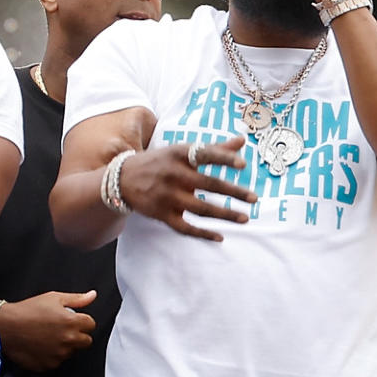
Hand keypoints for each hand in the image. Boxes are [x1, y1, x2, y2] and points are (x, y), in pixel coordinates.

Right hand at [0, 290, 98, 371]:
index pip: (91, 325)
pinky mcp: (49, 365)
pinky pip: (58, 361)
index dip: (82, 321)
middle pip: (86, 341)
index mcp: (72, 322)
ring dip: (65, 346)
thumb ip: (77, 299)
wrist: (4, 327)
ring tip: (48, 336)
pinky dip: (53, 356)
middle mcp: (68, 340)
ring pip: (71, 352)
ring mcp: (59, 354)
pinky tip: (41, 346)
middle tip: (61, 329)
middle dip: (78, 335)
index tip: (72, 320)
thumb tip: (92, 296)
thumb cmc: (26, 311)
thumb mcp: (53, 298)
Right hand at [121, 138, 257, 238]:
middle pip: (208, 184)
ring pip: (201, 208)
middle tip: (254, 199)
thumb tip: (243, 140)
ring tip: (245, 218)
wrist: (122, 178)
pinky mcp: (162, 214)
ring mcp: (167, 196)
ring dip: (224, 214)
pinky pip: (185, 227)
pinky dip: (203, 233)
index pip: (205, 154)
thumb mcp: (182, 151)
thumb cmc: (161, 162)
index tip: (243, 164)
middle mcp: (174, 174)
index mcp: (180, 154)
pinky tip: (220, 236)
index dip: (224, 158)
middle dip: (233, 192)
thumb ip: (214, 148)